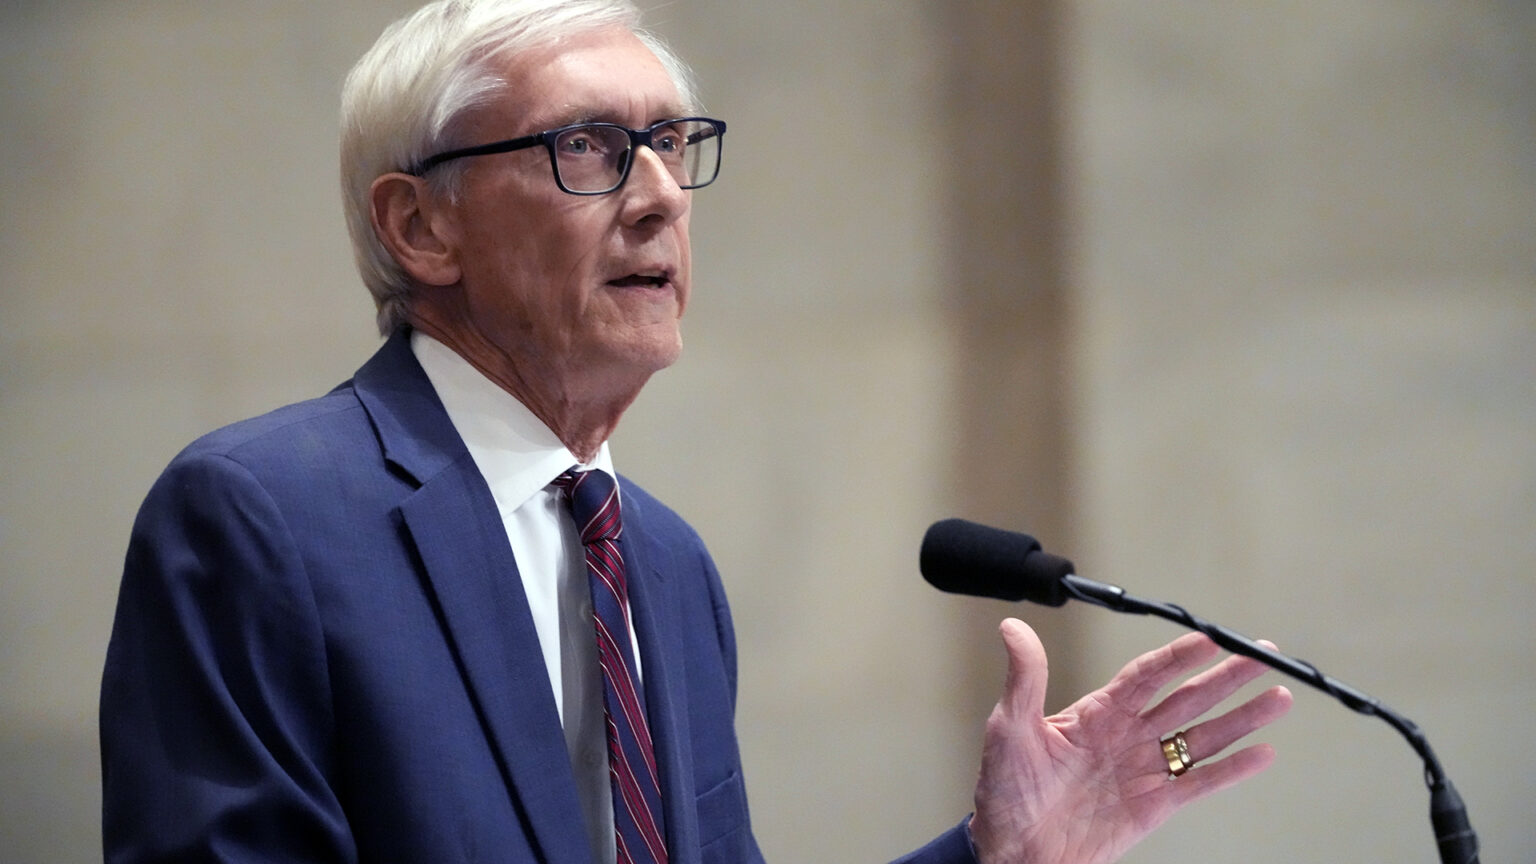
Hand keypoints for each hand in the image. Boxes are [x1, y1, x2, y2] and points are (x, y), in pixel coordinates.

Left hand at [969, 618, 1292, 863]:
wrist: (1013, 851)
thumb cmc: (1005, 791)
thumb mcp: (1010, 726)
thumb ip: (1024, 677)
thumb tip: (1013, 627)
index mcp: (1096, 713)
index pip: (1147, 674)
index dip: (1179, 655)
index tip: (1210, 637)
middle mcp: (1127, 736)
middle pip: (1187, 698)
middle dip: (1226, 676)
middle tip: (1262, 653)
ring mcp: (1144, 770)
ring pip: (1203, 736)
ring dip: (1242, 717)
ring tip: (1279, 696)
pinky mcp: (1154, 806)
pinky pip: (1200, 782)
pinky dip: (1233, 769)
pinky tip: (1262, 753)